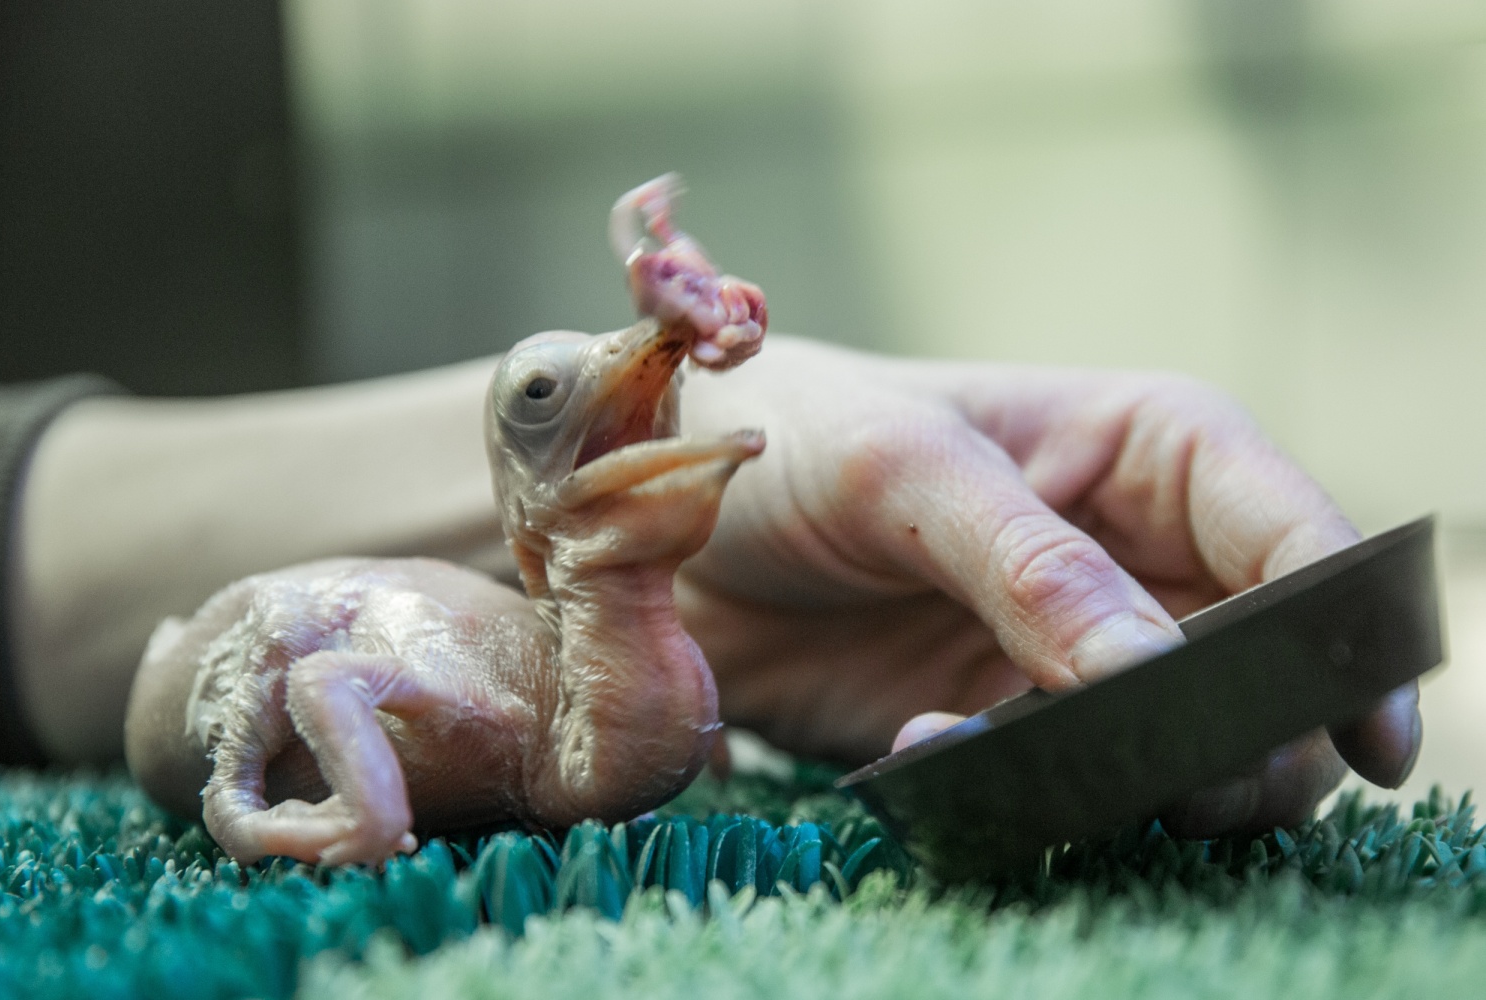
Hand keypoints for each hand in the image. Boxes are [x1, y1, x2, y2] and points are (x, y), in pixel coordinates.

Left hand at [675, 336, 1420, 836]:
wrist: (662, 519)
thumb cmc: (786, 434)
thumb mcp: (904, 470)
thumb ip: (1033, 566)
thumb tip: (1161, 674)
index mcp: (1144, 450)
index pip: (1293, 532)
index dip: (1348, 626)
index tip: (1369, 732)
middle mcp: (1135, 555)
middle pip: (1268, 668)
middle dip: (1243, 735)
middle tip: (1161, 773)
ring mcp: (1075, 649)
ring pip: (1187, 747)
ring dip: (1119, 777)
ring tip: (994, 748)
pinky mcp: (1008, 723)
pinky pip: (1068, 787)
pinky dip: (1022, 795)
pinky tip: (928, 757)